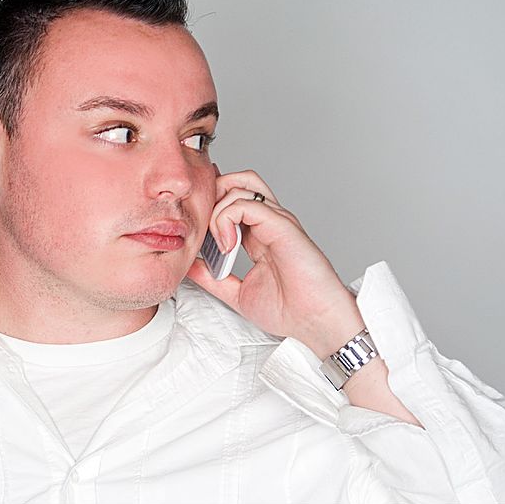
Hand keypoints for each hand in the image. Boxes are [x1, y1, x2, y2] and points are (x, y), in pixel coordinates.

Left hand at [185, 166, 364, 357]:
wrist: (316, 323)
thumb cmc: (289, 310)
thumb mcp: (237, 293)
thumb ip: (212, 279)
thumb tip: (188, 266)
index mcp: (258, 235)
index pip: (230, 201)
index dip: (209, 206)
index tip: (195, 229)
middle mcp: (268, 223)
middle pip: (236, 181)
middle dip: (211, 195)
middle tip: (203, 229)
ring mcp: (276, 221)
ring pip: (239, 185)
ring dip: (218, 208)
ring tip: (218, 241)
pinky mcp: (282, 225)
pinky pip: (247, 204)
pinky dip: (227, 218)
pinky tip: (227, 245)